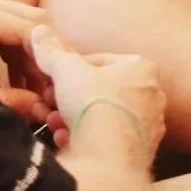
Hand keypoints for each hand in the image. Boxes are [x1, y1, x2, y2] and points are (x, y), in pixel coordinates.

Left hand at [0, 0, 59, 129]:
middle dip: (49, 56)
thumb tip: (41, 110)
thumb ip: (8, 103)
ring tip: (42, 92)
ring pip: (27, 24)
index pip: (33, 30)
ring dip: (36, 56)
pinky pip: (11, 28)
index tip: (62, 86)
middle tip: (59, 86)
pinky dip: (21, 54)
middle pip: (36, 21)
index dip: (51, 59)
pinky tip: (22, 85)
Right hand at [30, 23, 165, 164]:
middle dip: (72, 99)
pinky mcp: (140, 153)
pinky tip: (68, 142)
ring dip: (75, 120)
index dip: (72, 71)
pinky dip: (88, 140)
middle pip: (101, 91)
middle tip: (51, 104)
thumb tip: (39, 31)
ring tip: (55, 124)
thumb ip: (52, 52)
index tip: (54, 81)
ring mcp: (148, 126)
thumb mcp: (66, 70)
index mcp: (141, 68)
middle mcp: (152, 95)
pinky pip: (109, 142)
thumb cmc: (94, 104)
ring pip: (103, 117)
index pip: (100, 62)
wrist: (108, 159)